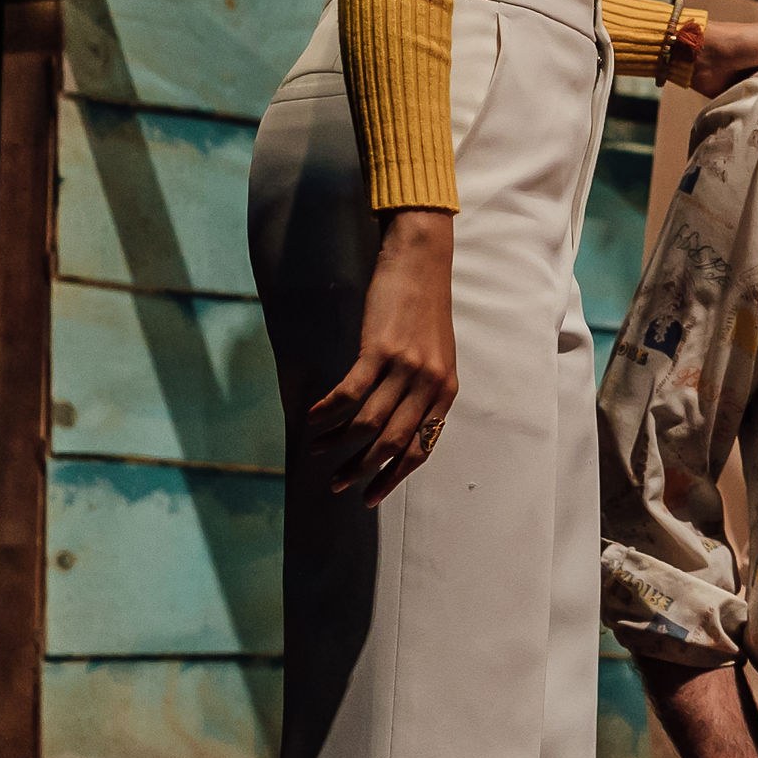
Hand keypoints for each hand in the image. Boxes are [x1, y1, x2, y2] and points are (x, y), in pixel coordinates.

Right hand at [312, 208, 455, 503]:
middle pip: (392, 443)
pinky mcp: (379, 350)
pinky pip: (349, 395)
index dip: (393, 476)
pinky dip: (327, 413)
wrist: (421, 260)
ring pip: (366, 423)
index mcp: (446, 391)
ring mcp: (406, 368)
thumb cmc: (424, 307)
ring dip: (336, 442)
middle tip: (336, 483)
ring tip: (316, 450)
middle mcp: (430, 384)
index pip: (421, 448)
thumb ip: (422, 392)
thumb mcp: (436, 355)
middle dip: (361, 469)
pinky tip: (311, 420)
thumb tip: (394, 429)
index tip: (370, 497)